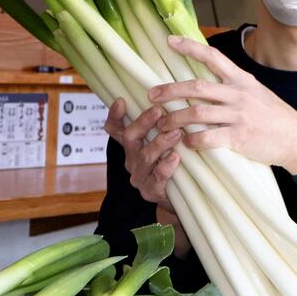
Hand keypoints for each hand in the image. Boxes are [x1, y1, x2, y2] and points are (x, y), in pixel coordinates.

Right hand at [103, 99, 180, 214]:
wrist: (182, 196)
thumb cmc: (174, 162)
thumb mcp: (167, 140)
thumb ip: (163, 123)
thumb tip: (170, 99)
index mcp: (131, 146)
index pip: (115, 129)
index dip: (114, 116)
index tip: (121, 101)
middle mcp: (131, 160)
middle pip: (129, 138)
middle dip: (143, 123)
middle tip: (158, 111)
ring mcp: (140, 177)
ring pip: (144, 156)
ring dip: (160, 143)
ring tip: (175, 132)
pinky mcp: (151, 191)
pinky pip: (157, 177)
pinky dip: (166, 166)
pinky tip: (175, 157)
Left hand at [149, 36, 296, 173]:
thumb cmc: (275, 117)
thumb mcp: (257, 93)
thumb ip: (233, 87)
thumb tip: (208, 82)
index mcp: (241, 80)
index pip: (213, 57)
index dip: (190, 47)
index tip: (169, 41)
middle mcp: (238, 94)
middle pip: (196, 87)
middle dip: (170, 91)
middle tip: (151, 95)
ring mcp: (239, 115)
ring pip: (197, 113)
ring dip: (175, 119)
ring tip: (161, 124)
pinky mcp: (240, 137)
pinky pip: (208, 137)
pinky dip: (193, 140)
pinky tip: (186, 143)